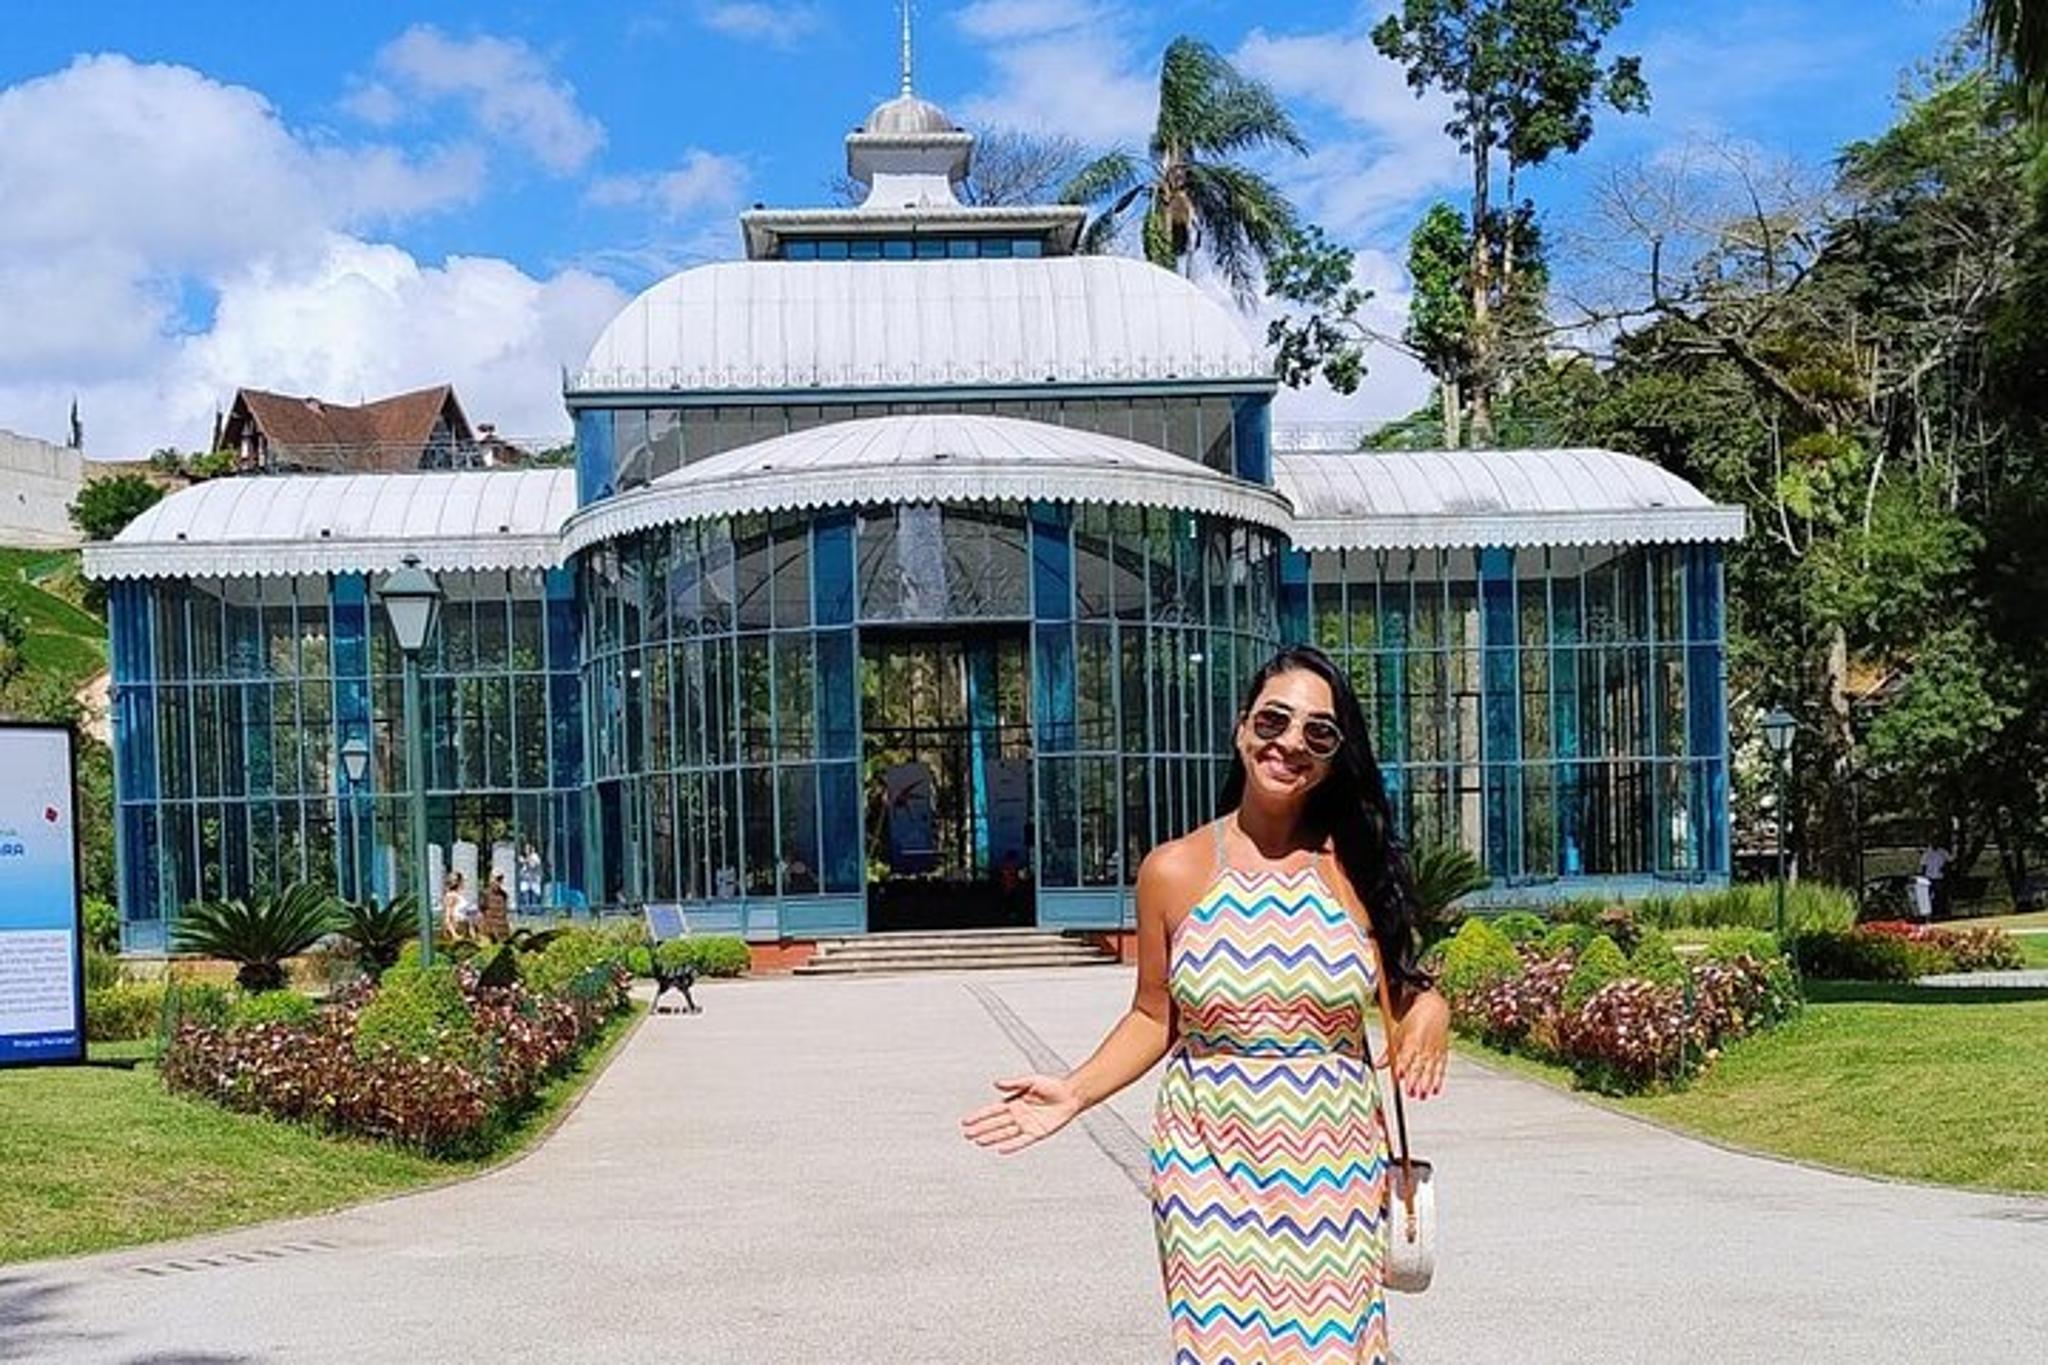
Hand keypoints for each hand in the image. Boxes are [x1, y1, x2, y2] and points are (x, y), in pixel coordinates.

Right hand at [959, 1074, 1082, 1154]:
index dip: (979, 1115)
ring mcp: (1026, 1125)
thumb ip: (1013, 1083)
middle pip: (995, 1123)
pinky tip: (1001, 1149)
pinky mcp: (1036, 1133)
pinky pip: (1021, 1141)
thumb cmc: (1053, 1086)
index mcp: (1014, 1102)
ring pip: (1005, 1133)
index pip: (992, 1110)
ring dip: (991, 1137)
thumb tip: (996, 1083)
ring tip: (978, 1141)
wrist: (1071, 1095)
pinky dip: (1011, 1146)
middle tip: (967, 1134)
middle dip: (980, 1128)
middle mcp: (1018, 1115)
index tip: (966, 1120)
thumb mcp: (1031, 1080)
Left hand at [1394, 990, 1449, 1099]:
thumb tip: (1377, 1065)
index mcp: (1411, 1039)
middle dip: (1415, 1080)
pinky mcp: (1442, 1053)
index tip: (1399, 1076)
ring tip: (1422, 1095)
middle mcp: (1424, 1046)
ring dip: (1427, 1083)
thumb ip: (1389, 1052)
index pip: (1406, 1055)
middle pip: (1419, 1065)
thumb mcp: (1397, 1034)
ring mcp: (1435, 1050)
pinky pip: (1441, 1068)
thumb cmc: (1413, 1022)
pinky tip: (1435, 1090)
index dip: (1402, 1066)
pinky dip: (1439, 1079)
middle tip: (1411, 1093)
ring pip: (1431, 1069)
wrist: (1433, 1009)